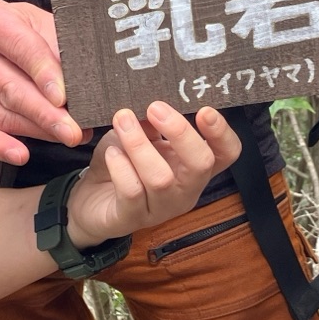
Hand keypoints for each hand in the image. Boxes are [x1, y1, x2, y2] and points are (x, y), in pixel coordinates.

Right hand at [0, 0, 82, 164]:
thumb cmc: (15, 26)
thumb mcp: (38, 21)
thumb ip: (58, 45)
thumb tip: (87, 78)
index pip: (21, 48)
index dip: (44, 74)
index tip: (64, 97)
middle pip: (9, 87)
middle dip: (44, 113)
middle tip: (72, 130)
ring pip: (0, 113)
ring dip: (35, 130)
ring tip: (65, 137)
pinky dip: (1, 145)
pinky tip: (21, 154)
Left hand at [65, 103, 240, 245]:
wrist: (91, 199)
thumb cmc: (124, 163)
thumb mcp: (142, 136)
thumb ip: (153, 122)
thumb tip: (157, 100)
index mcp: (195, 166)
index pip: (227, 153)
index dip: (222, 132)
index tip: (204, 109)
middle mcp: (185, 190)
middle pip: (201, 164)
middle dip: (180, 132)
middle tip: (154, 107)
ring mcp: (161, 208)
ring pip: (161, 178)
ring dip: (140, 145)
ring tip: (122, 120)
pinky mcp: (132, 218)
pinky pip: (132, 191)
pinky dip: (121, 167)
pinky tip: (111, 152)